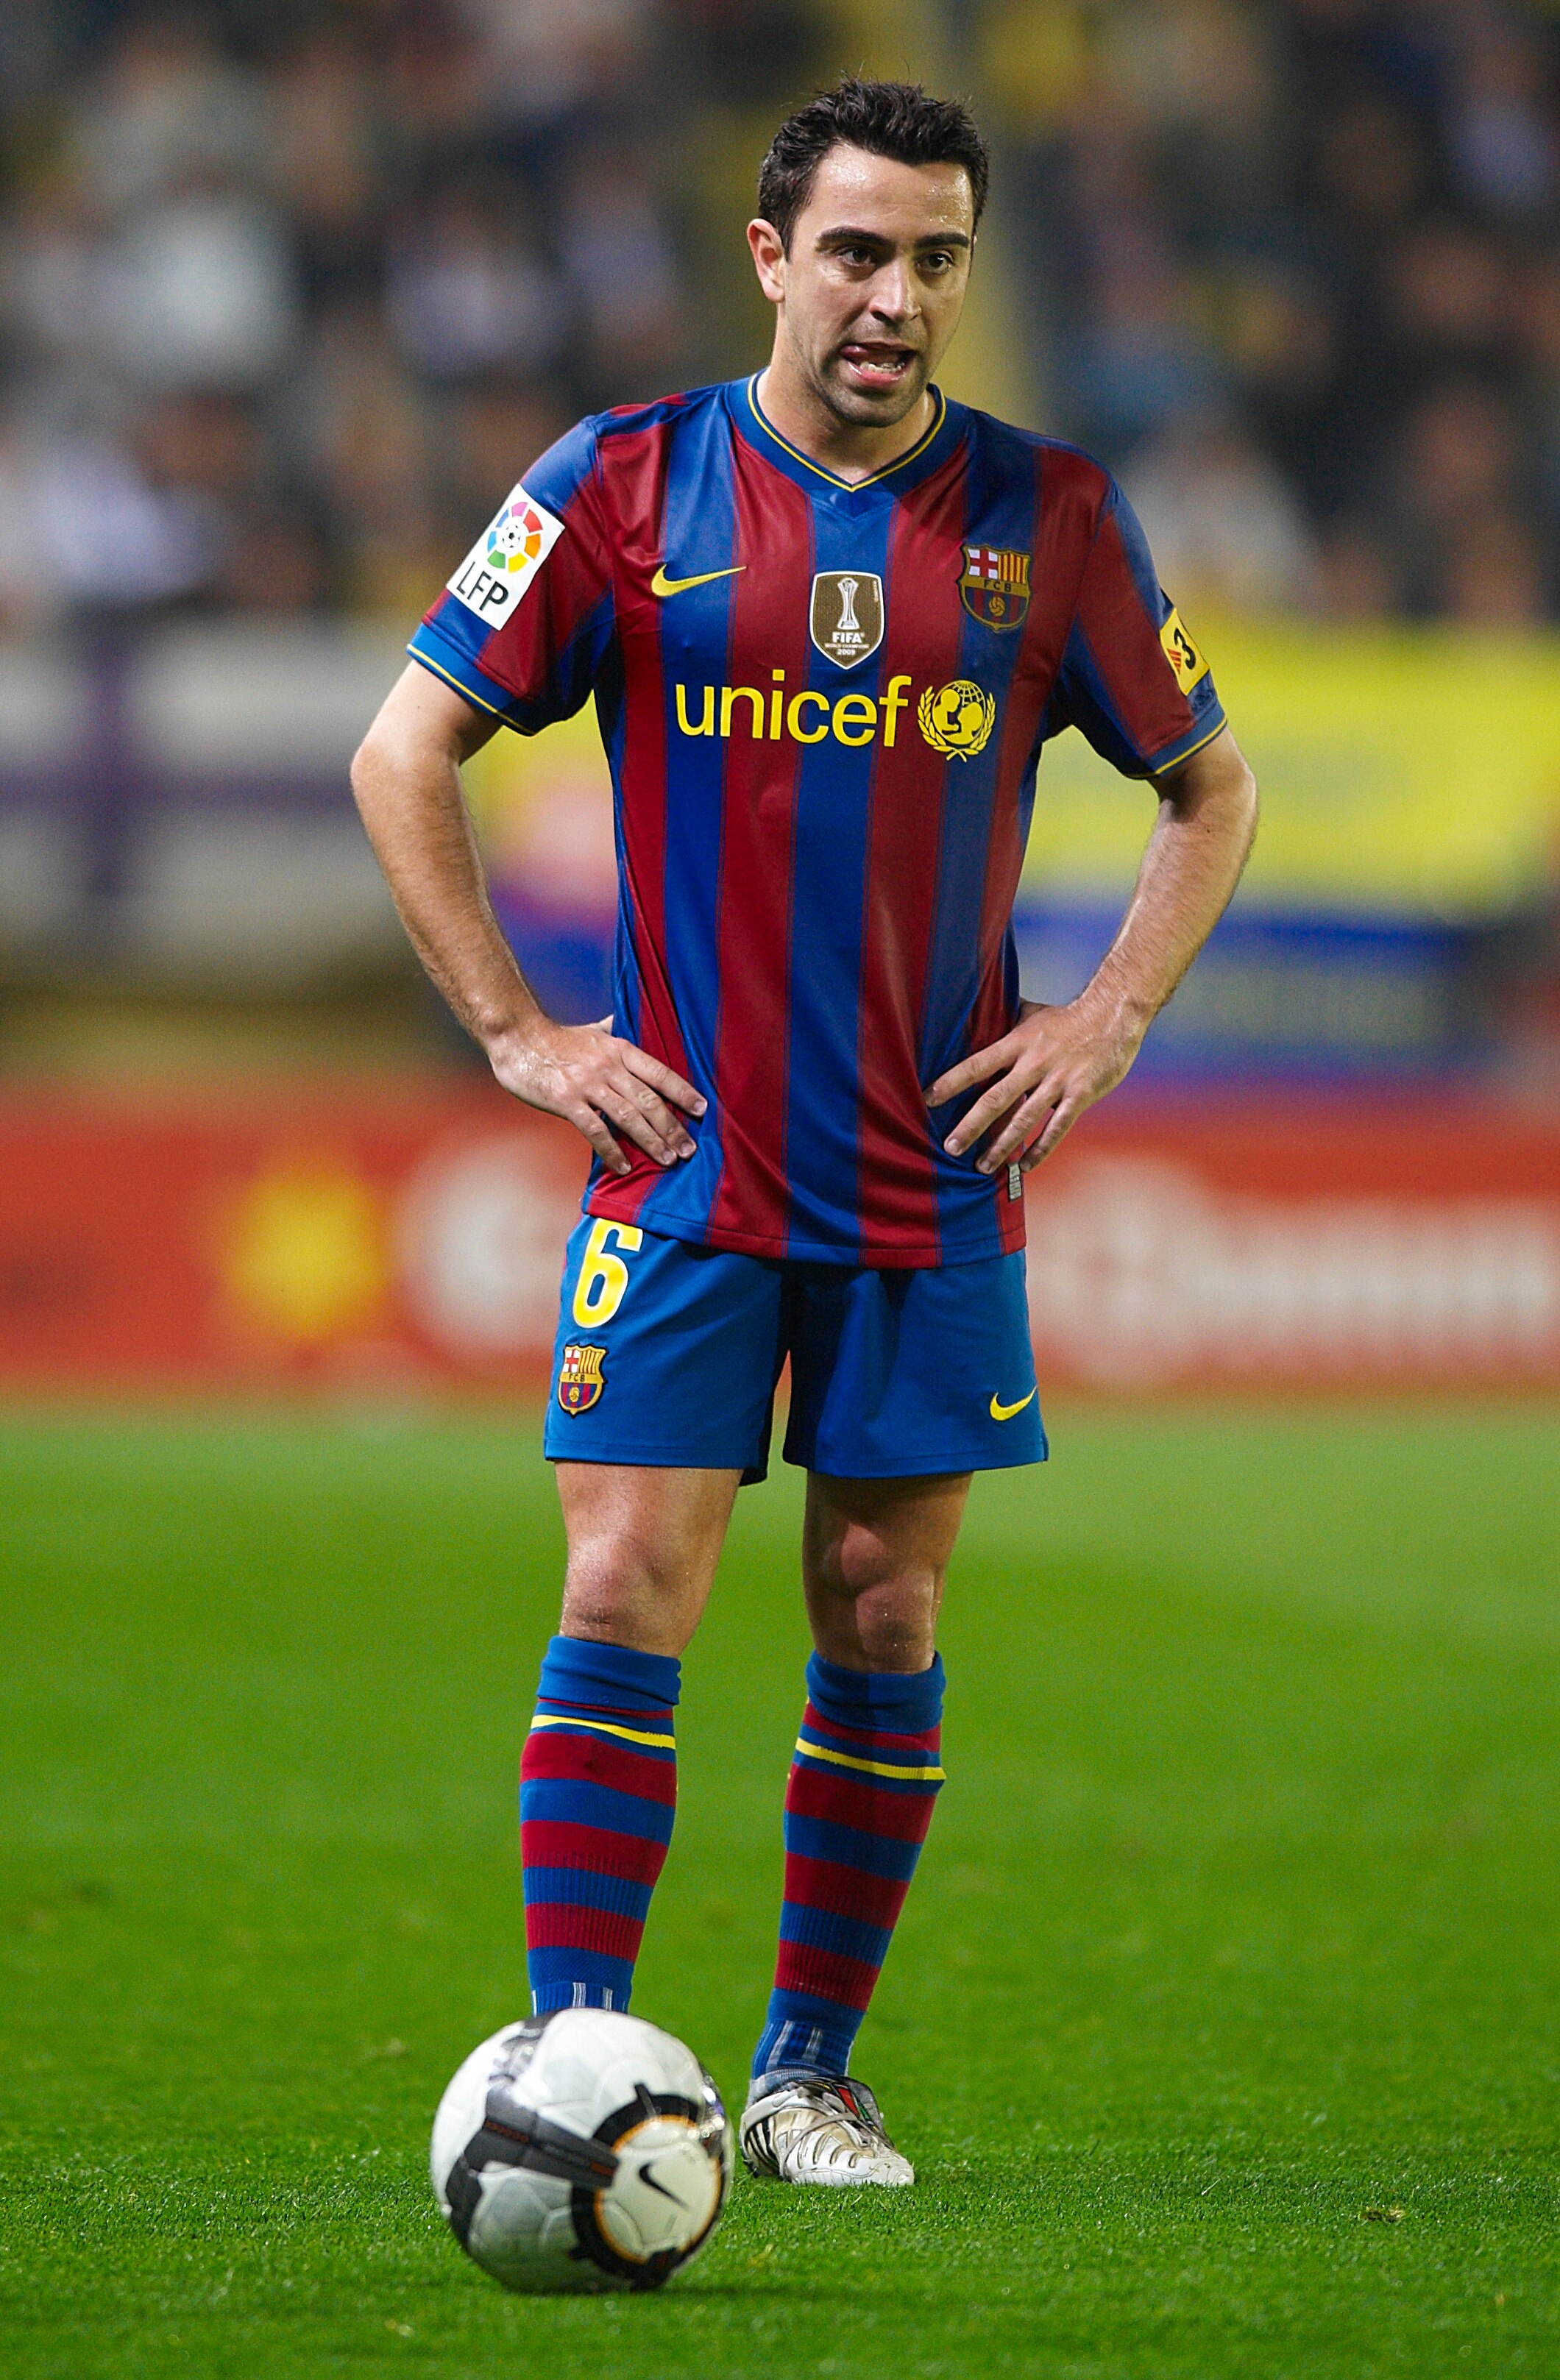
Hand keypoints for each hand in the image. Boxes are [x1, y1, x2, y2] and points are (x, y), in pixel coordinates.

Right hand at [488, 1015, 705, 1177]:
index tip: (701, 1109)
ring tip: (667, 1160)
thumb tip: (629, 1021)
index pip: (659, 1072)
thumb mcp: (593, 1030)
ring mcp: (587, 1084)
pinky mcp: (567, 1101)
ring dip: (651, 1142)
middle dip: (672, 1127)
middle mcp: (608, 1066)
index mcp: (619, 1049)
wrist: (517, 1038)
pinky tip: (624, 1166)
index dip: (683, 1092)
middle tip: (688, 1149)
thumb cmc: (556, 1038)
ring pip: (628, 1117)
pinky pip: (596, 1130)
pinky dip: (612, 1151)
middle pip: (649, 1101)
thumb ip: (615, 1030)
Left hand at [925, 996, 1144, 1174]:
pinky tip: (1024, 1166)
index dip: (952, 1082)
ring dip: (1001, 1146)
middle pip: (996, 1098)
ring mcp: (1058, 1081)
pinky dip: (1040, 1149)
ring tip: (982, 1165)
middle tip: (950, 1148)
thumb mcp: (1030, 1013)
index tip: (929, 1099)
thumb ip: (1004, 1022)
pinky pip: (1057, 1128)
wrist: (1114, 1015)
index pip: (977, 1064)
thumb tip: (975, 1015)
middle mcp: (1034, 1064)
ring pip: (1024, 1119)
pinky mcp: (1080, 1095)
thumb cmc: (1068, 1017)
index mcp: (1018, 1043)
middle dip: (971, 1126)